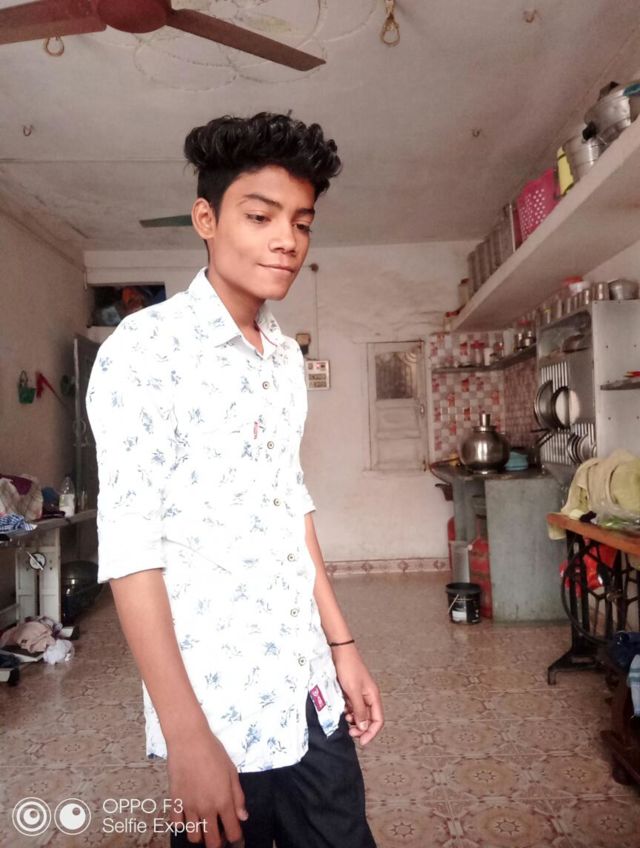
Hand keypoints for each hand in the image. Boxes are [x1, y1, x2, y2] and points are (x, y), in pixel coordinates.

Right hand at [166, 727, 247, 846]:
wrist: (189, 740)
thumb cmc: (214, 752)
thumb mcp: (232, 771)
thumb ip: (238, 796)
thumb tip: (242, 817)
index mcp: (223, 801)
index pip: (233, 832)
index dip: (236, 838)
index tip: (235, 835)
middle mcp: (206, 808)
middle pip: (212, 842)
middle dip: (218, 842)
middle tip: (219, 833)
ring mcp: (189, 807)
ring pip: (193, 837)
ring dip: (200, 835)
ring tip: (203, 825)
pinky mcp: (175, 802)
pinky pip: (176, 824)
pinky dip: (182, 824)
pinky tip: (187, 815)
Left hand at [331, 644, 383, 745]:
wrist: (340, 651)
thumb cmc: (348, 669)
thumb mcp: (353, 691)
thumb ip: (359, 710)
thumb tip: (364, 728)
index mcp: (373, 696)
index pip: (378, 720)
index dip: (371, 733)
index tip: (361, 742)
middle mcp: (369, 696)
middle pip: (370, 719)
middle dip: (362, 728)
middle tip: (350, 733)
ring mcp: (360, 694)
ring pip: (360, 714)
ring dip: (354, 721)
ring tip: (345, 720)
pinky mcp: (351, 691)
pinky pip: (352, 707)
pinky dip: (348, 712)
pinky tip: (342, 711)